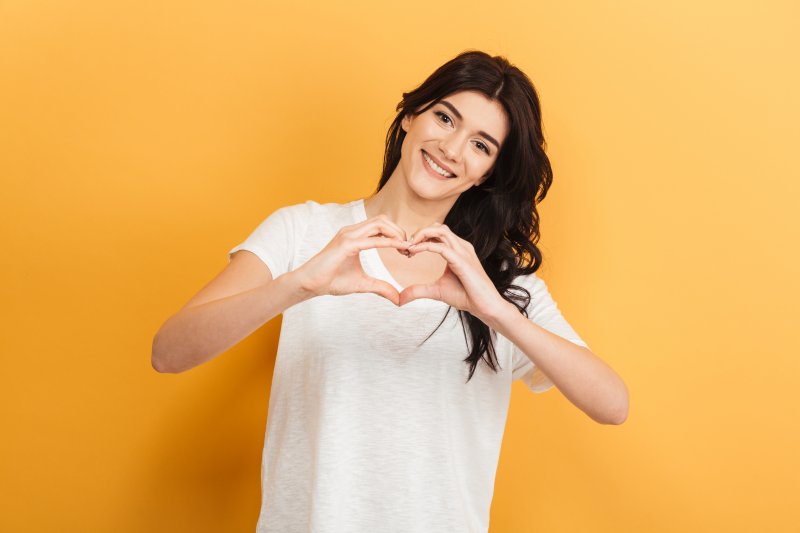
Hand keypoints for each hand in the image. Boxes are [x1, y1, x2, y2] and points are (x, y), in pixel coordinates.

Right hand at [293, 214, 410, 305]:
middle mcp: (352, 231)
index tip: (407, 250)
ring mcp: (348, 235)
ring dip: (396, 233)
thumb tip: (398, 299)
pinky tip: (399, 248)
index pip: (381, 226)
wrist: (310, 284)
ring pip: (379, 223)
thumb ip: (381, 287)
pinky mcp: (346, 244)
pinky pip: (371, 239)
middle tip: (409, 248)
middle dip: (399, 231)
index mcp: (355, 236)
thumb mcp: (363, 284)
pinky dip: (387, 242)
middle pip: (383, 220)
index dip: (397, 234)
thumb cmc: (332, 281)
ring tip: (405, 248)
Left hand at [398, 222, 507, 321]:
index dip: (420, 238)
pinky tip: (413, 252)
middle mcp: (461, 246)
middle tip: (405, 246)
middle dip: (419, 233)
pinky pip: (440, 247)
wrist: (485, 306)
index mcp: (457, 250)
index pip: (438, 233)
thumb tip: (400, 298)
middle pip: (438, 227)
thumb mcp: (436, 291)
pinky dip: (424, 246)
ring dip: (421, 235)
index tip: (406, 250)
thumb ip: (418, 290)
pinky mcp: (462, 260)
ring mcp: (463, 251)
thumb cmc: (466, 296)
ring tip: (409, 246)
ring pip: (440, 230)